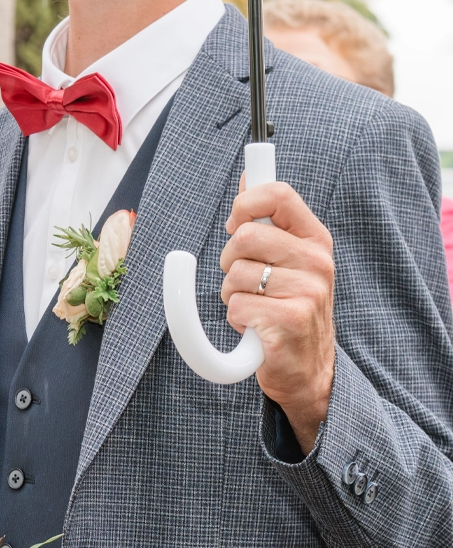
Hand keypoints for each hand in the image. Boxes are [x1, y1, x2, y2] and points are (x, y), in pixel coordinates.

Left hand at [220, 180, 335, 450]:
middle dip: (229, 261)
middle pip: (244, 236)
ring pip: (235, 274)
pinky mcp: (291, 320)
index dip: (244, 204)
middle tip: (245, 282)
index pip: (278, 194)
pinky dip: (237, 319)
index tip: (234, 224)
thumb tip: (248, 177)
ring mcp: (308, 291)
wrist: (309, 370)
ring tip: (255, 308)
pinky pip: (237, 306)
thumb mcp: (289, 260)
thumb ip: (270, 222)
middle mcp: (317, 261)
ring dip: (232, 295)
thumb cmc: (290, 309)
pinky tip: (257, 328)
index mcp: (315, 239)